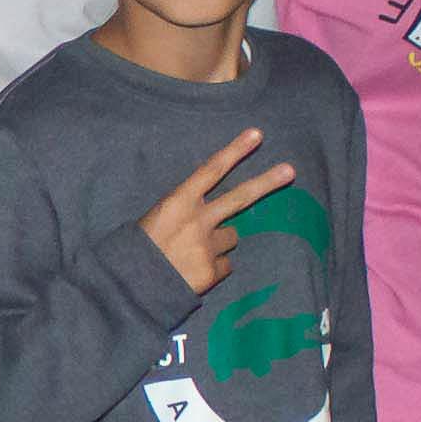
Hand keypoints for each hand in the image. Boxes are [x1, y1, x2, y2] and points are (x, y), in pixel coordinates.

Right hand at [138, 127, 301, 290]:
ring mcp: (207, 246)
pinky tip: (194, 270)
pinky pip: (225, 265)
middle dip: (267, 182)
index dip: (235, 151)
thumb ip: (186, 208)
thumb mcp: (157, 217)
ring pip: (230, 237)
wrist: (130, 286)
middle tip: (290, 171)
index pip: (211, 170)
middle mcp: (198, 220)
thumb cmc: (139, 248)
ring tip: (193, 252)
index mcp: (178, 201)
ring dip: (219, 242)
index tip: (256, 135)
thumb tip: (210, 207)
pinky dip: (214, 267)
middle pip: (240, 197)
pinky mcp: (212, 270)